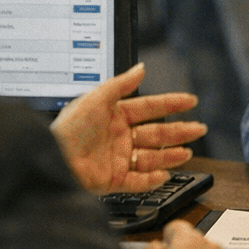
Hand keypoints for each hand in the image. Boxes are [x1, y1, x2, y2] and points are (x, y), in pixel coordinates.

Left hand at [49, 63, 205, 193]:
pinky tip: (164, 174)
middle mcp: (118, 136)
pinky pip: (137, 181)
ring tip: (186, 152)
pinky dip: (151, 179)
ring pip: (151, 157)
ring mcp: (117, 159)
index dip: (170, 103)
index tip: (190, 101)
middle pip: (156, 133)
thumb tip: (141, 68)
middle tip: (198, 129)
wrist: (50, 158)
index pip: (149, 107)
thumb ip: (120, 84)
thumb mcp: (95, 98)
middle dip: (178, 131)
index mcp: (114, 115)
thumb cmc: (68, 128)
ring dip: (170, 155)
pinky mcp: (112, 180)